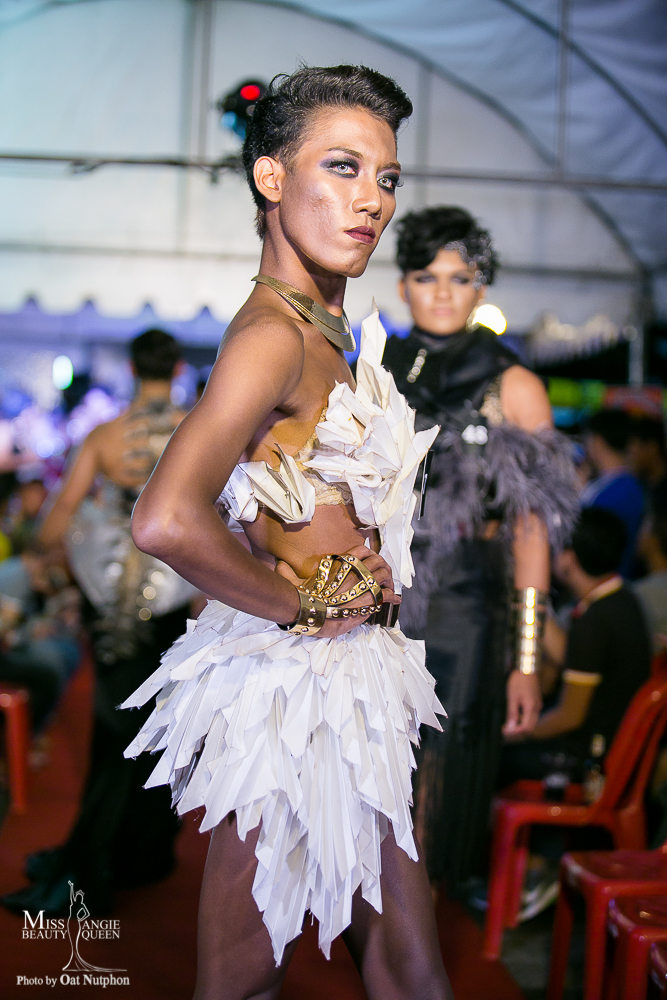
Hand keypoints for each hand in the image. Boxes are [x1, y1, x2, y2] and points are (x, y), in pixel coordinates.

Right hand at [275, 545, 398, 637]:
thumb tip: (278, 564)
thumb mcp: (293, 581)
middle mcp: (353, 571)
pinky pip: (386, 594)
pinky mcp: (368, 600)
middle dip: (383, 566)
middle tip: (384, 575)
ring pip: (384, 575)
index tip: (372, 559)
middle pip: (377, 561)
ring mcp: (362, 585)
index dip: (370, 553)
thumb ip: (287, 572)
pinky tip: (395, 599)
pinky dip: (393, 596)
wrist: (309, 611)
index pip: (361, 550)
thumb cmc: (302, 597)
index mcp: (339, 565)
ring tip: (390, 587)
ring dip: (389, 580)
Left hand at [502, 669, 541, 737]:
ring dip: (519, 726)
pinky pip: (531, 716)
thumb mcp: (512, 697)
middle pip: (529, 728)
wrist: (527, 668)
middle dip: (517, 731)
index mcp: (531, 708)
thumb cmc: (518, 681)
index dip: (514, 732)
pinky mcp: (536, 703)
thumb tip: (509, 728)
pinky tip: (514, 716)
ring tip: (507, 724)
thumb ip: (512, 713)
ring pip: (530, 723)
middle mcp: (537, 709)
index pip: (525, 728)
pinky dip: (522, 720)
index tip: (504, 732)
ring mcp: (538, 706)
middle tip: (504, 730)